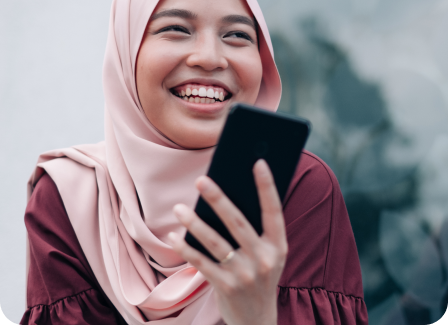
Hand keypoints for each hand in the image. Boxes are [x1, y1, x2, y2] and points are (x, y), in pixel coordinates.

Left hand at [167, 159, 287, 324]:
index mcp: (278, 246)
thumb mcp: (269, 255)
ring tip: (179, 208)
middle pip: (238, 223)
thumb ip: (256, 231)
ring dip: (195, 223)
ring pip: (215, 242)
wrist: (257, 320)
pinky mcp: (225, 287)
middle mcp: (264, 259)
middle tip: (201, 180)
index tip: (258, 162)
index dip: (267, 186)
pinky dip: (186, 248)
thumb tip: (230, 195)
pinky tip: (175, 236)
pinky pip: (201, 263)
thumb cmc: (260, 276)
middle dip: (219, 199)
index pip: (274, 211)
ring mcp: (245, 274)